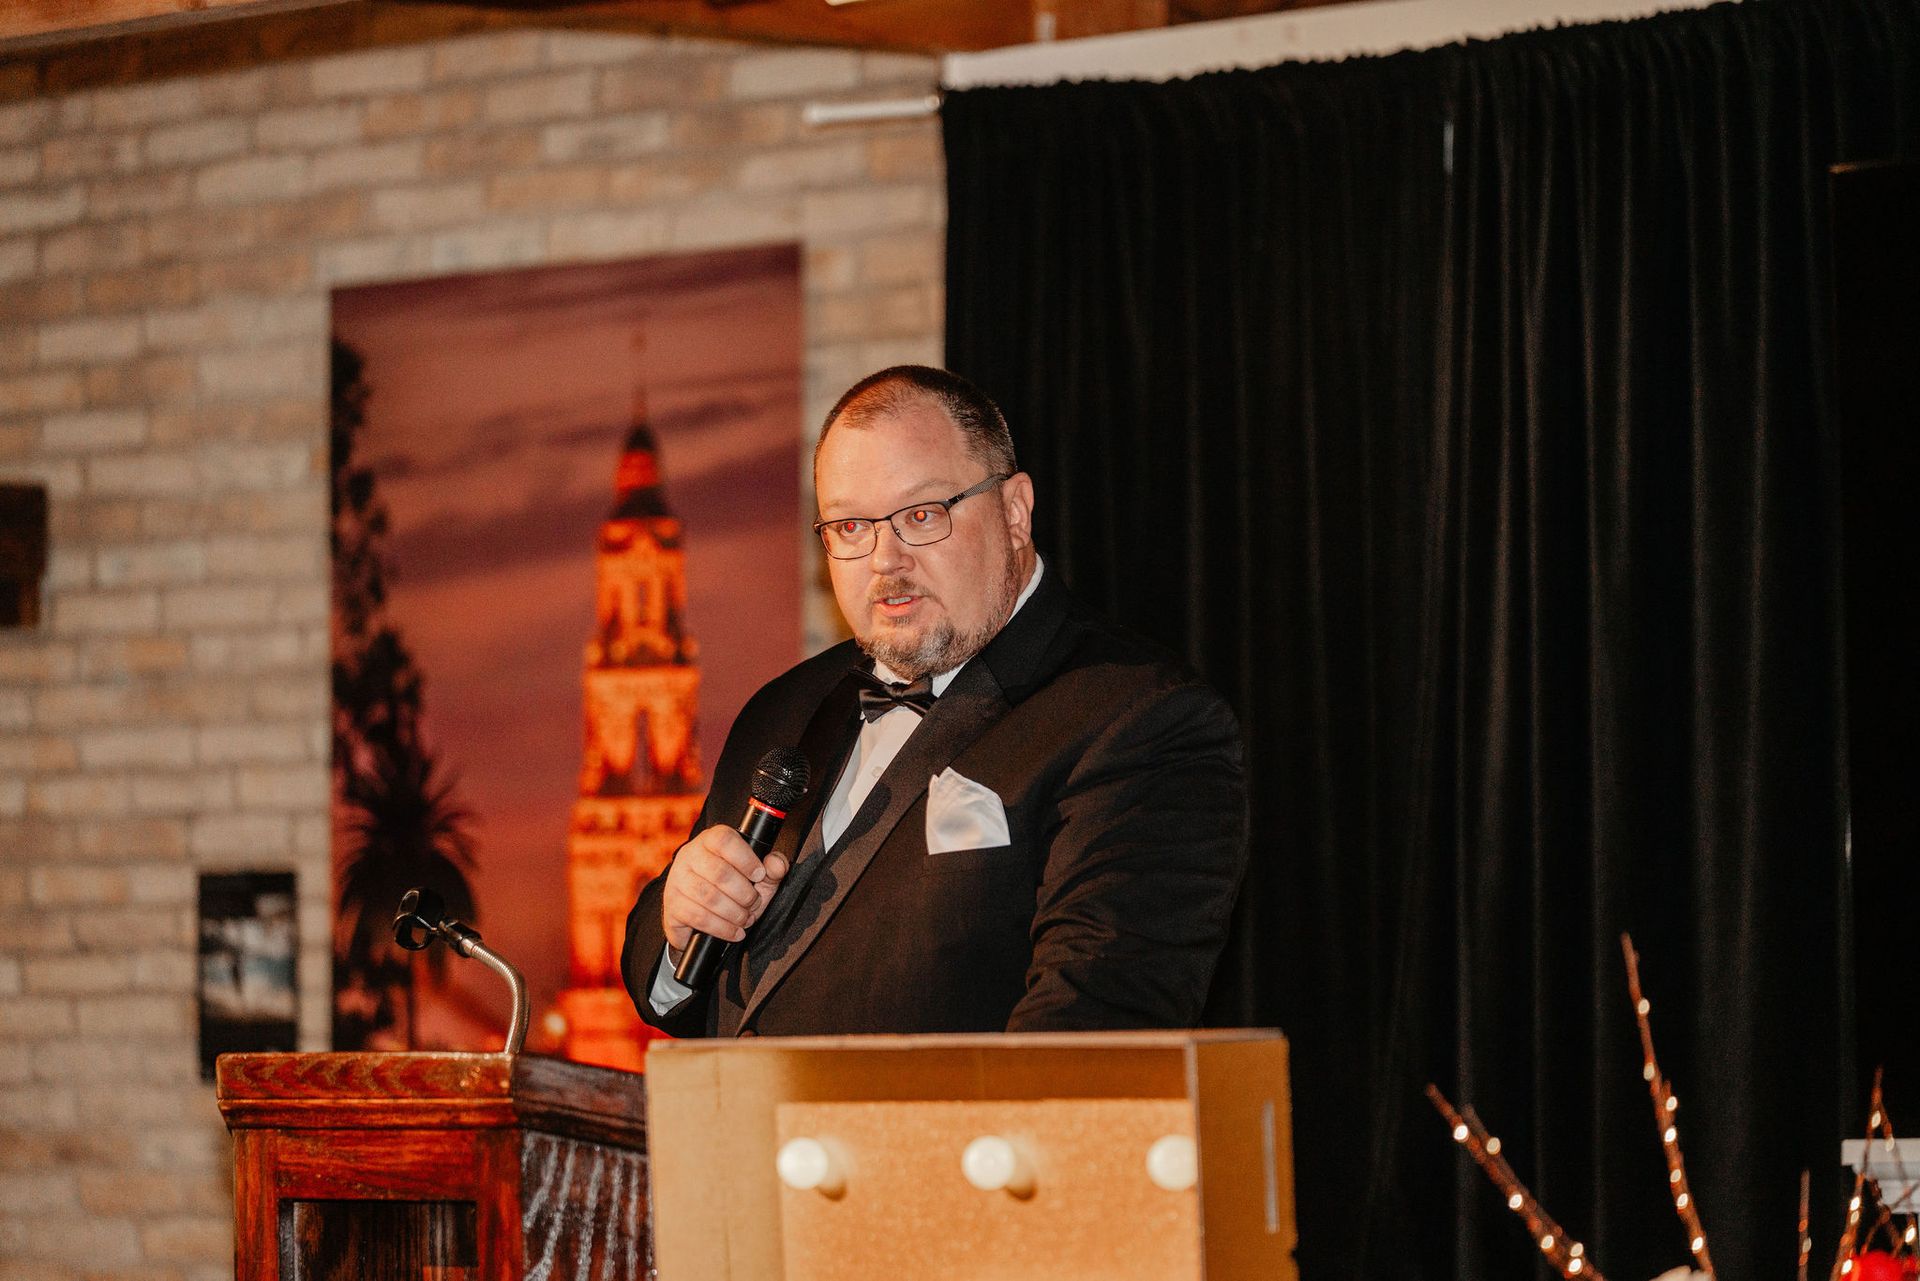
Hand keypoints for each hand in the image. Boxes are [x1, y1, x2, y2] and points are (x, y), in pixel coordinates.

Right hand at [660, 825, 789, 954]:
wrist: (701, 917)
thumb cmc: (733, 889)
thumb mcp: (757, 877)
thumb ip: (772, 868)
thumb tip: (776, 864)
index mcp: (711, 840)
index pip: (724, 840)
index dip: (746, 859)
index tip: (759, 875)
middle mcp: (690, 855)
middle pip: (720, 872)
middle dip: (745, 894)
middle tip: (754, 904)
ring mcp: (677, 880)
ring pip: (709, 897)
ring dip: (734, 913)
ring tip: (745, 919)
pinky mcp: (672, 904)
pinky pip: (698, 917)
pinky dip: (722, 928)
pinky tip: (735, 932)